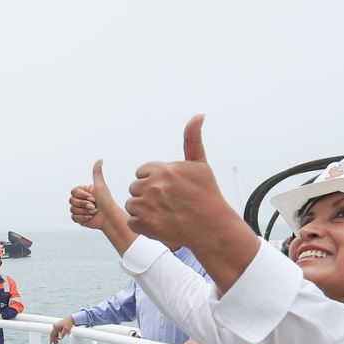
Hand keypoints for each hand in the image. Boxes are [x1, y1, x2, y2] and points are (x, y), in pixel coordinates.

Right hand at [50, 315, 75, 343]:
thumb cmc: (69, 324)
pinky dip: (57, 336)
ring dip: (56, 338)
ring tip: (57, 343)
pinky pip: (56, 332)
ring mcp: (56, 326)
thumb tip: (60, 338)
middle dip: (54, 340)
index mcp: (56, 326)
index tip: (51, 343)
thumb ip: (63, 334)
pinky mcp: (58, 326)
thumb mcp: (66, 329)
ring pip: (55, 333)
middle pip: (53, 334)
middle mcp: (55, 326)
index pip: (52, 334)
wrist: (71, 319)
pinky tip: (58, 339)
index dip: (51, 339)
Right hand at [68, 163, 119, 232]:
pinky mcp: (79, 218)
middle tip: (94, 205)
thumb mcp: (100, 186)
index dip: (82, 195)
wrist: (109, 217)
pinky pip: (74, 217)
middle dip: (84, 204)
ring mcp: (79, 209)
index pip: (73, 191)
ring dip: (85, 211)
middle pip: (71, 200)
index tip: (93, 197)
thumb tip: (100, 159)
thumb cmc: (106, 201)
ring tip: (94, 211)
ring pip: (72, 209)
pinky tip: (91, 217)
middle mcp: (80, 199)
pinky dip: (83, 218)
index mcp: (84, 191)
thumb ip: (97, 173)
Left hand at [126, 115, 228, 244]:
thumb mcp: (200, 165)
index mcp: (164, 169)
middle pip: (135, 187)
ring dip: (143, 210)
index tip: (168, 189)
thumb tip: (198, 115)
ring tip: (163, 214)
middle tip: (167, 203)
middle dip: (147, 194)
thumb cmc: (207, 196)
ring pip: (132, 204)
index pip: (142, 171)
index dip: (154, 181)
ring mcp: (147, 205)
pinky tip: (159, 224)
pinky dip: (142, 225)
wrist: (212, 228)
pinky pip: (132, 221)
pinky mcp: (144, 224)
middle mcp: (154, 185)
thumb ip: (192, 140)